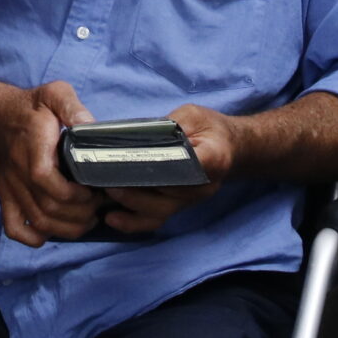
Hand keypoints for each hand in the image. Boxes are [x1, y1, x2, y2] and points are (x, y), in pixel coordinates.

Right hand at [0, 81, 101, 247]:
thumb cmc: (32, 108)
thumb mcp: (55, 94)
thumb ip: (73, 107)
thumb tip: (90, 126)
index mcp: (32, 148)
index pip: (47, 180)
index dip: (74, 194)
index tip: (96, 190)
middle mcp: (18, 172)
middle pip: (47, 207)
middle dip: (79, 214)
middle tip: (99, 205)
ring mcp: (10, 188)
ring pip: (37, 221)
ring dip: (66, 229)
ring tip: (88, 220)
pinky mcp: (6, 197)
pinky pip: (13, 227)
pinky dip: (33, 238)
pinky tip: (52, 233)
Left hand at [100, 103, 238, 235]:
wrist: (230, 149)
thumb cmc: (210, 128)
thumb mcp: (193, 115)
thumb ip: (173, 124)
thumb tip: (142, 135)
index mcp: (213, 158)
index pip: (189, 166)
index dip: (163, 167)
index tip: (135, 163)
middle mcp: (203, 185)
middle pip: (168, 194)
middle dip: (137, 189)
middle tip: (108, 180)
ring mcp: (191, 199)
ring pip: (160, 211)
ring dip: (131, 205)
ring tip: (107, 194)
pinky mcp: (180, 205)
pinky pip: (157, 219)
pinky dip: (134, 222)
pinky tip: (112, 218)